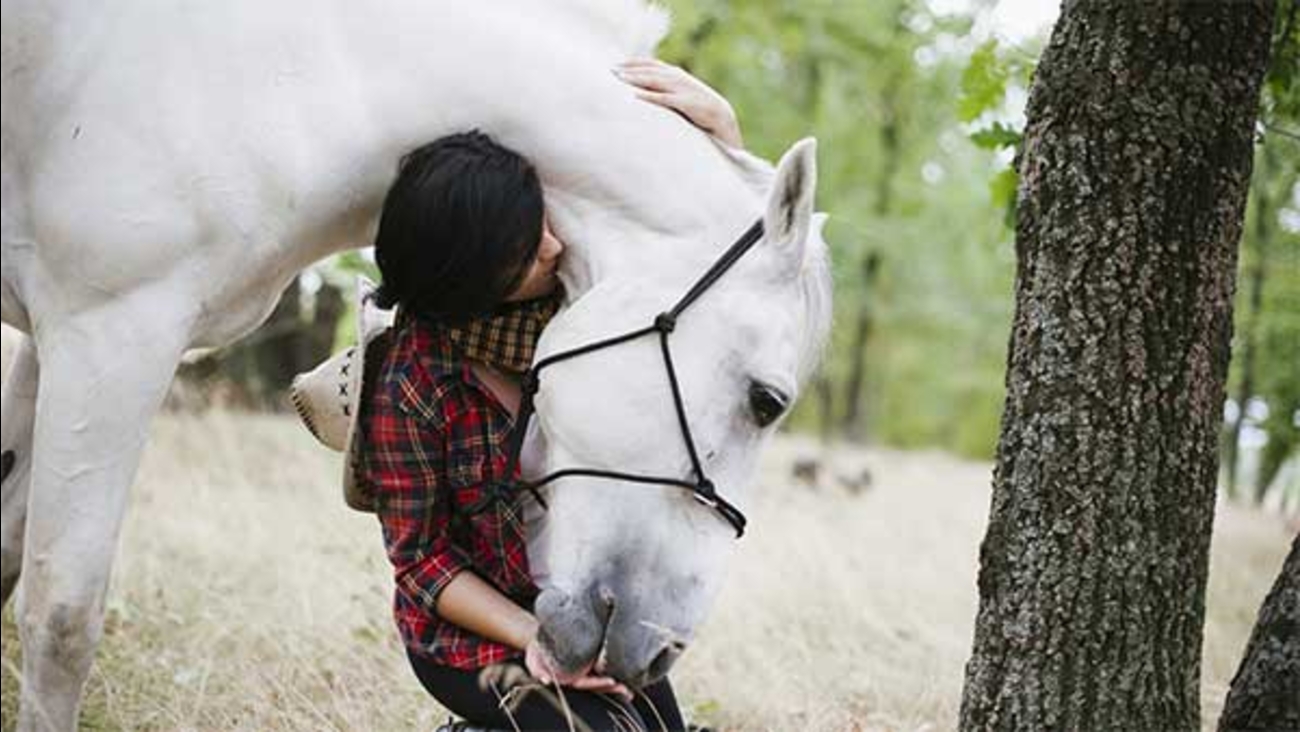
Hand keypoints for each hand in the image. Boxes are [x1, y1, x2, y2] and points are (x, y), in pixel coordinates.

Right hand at [524, 636, 632, 702]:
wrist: (546, 633)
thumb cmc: (539, 647)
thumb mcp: (533, 657)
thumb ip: (536, 669)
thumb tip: (545, 680)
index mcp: (568, 676)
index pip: (584, 683)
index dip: (597, 683)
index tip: (611, 681)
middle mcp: (580, 675)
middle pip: (597, 684)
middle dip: (612, 687)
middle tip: (626, 688)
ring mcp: (587, 668)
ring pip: (603, 678)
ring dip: (617, 682)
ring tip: (630, 686)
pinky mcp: (592, 658)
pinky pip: (606, 666)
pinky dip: (618, 669)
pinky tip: (631, 670)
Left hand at [614, 58, 743, 148]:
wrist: (721, 115)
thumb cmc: (697, 106)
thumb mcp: (679, 93)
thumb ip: (663, 88)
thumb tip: (642, 90)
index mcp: (675, 73)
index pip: (650, 63)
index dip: (632, 62)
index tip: (616, 64)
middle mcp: (677, 77)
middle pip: (648, 70)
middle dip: (629, 69)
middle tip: (611, 71)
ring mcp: (681, 89)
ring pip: (654, 80)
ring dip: (635, 78)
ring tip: (619, 79)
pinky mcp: (684, 102)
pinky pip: (663, 98)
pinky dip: (649, 96)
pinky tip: (635, 96)